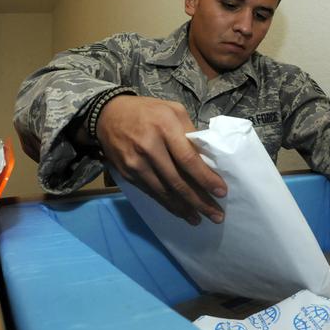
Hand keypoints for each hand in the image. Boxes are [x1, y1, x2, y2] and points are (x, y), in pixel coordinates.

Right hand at [95, 95, 226, 224]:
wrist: (108, 115)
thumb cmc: (146, 111)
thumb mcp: (172, 110)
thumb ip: (190, 131)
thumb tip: (207, 157)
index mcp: (165, 127)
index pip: (188, 159)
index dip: (205, 178)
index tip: (221, 192)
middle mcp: (149, 147)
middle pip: (177, 181)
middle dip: (199, 201)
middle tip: (216, 215)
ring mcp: (136, 163)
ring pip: (164, 191)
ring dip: (183, 208)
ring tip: (199, 219)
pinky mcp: (128, 174)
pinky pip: (151, 192)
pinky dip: (167, 204)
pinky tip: (179, 211)